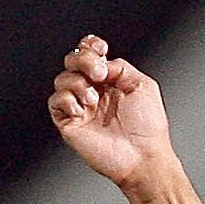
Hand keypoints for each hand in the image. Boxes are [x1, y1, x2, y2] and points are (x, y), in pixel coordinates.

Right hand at [49, 36, 169, 188]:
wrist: (143, 158)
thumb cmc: (148, 129)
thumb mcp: (142, 85)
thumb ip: (120, 66)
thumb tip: (100, 62)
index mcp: (110, 82)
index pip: (90, 54)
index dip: (90, 46)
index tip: (101, 48)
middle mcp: (94, 92)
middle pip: (73, 61)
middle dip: (83, 60)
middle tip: (99, 74)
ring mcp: (81, 107)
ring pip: (62, 79)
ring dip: (78, 83)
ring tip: (94, 99)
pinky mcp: (70, 123)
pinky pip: (56, 101)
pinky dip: (67, 100)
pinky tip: (83, 110)